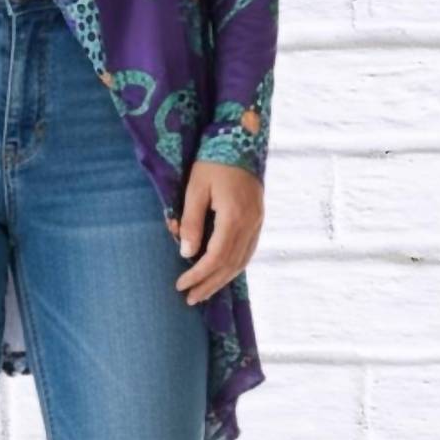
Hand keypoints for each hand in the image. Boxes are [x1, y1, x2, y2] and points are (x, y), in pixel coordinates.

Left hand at [173, 160, 263, 304]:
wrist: (241, 140)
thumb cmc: (212, 162)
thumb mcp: (195, 189)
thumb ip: (191, 222)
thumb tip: (186, 254)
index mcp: (234, 217)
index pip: (215, 257)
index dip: (198, 275)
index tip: (180, 285)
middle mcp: (250, 224)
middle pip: (230, 265)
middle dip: (209, 284)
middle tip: (190, 299)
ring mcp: (258, 222)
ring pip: (242, 261)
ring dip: (222, 280)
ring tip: (203, 293)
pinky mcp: (259, 219)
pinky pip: (248, 251)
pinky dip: (234, 267)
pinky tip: (222, 274)